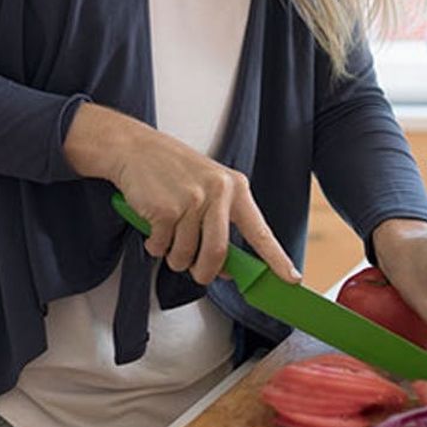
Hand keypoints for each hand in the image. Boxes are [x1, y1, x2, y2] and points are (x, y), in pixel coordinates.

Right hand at [64, 102, 299, 286]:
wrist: (135, 148)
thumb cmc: (173, 170)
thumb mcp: (208, 186)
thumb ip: (221, 223)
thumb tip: (226, 269)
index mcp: (234, 187)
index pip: (260, 231)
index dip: (276, 258)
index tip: (291, 278)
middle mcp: (217, 193)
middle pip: (218, 254)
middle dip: (205, 272)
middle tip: (197, 273)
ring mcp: (191, 200)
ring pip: (185, 256)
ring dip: (174, 256)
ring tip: (168, 233)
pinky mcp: (164, 209)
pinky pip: (162, 248)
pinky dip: (155, 246)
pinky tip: (153, 224)